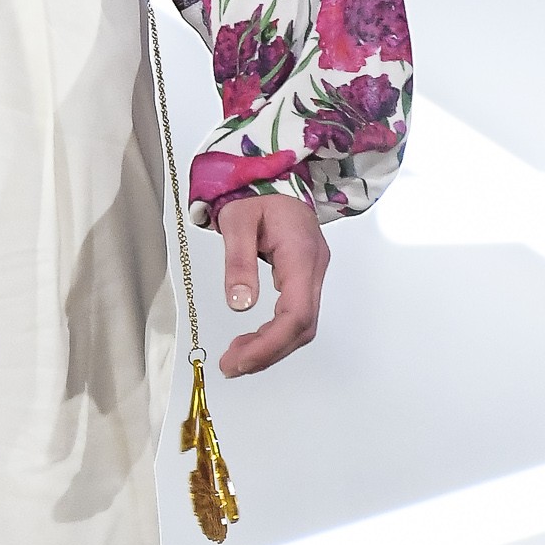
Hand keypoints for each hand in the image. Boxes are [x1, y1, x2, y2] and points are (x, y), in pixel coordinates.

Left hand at [212, 192, 327, 377]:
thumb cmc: (256, 195)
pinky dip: (274, 335)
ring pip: (302, 326)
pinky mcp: (304, 278)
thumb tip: (240, 305)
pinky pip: (296, 316)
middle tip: (230, 366)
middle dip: (268, 352)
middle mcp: (314, 269)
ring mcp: (313, 275)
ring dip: (270, 347)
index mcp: (300, 255)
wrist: (276, 178)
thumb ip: (238, 261)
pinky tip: (251, 340)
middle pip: (302, 327)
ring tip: (236, 358)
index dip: (270, 344)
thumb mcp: (237, 220)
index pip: (296, 314)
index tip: (238, 361)